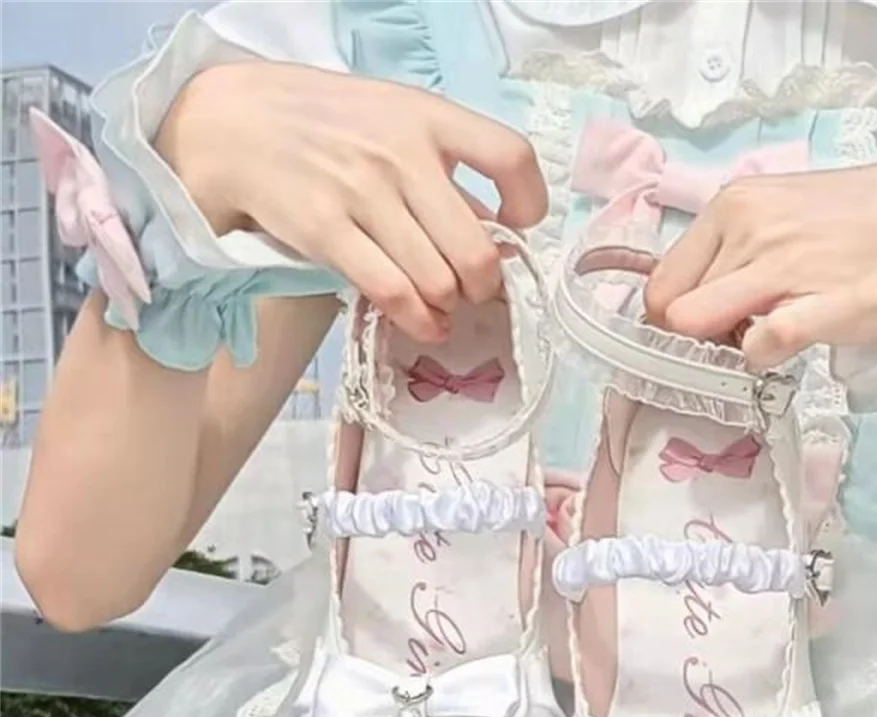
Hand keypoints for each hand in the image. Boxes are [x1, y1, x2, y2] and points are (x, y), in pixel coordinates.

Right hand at [156, 62, 547, 342]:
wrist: (230, 123)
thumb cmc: (324, 127)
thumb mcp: (391, 121)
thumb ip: (443, 169)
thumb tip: (495, 234)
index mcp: (428, 116)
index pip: (511, 157)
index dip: (529, 204)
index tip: (518, 226)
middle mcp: (401, 152)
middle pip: (478, 250)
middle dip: (484, 285)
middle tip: (473, 290)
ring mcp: (363, 192)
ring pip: (439, 282)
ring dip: (449, 308)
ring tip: (444, 310)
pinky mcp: (326, 230)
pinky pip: (393, 294)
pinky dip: (418, 321)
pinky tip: (422, 324)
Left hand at [644, 164, 876, 369]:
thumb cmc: (869, 220)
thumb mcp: (785, 211)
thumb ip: (735, 246)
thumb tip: (693, 297)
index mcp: (734, 204)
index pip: (660, 283)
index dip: (675, 315)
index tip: (707, 323)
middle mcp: (748, 229)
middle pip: (674, 313)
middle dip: (702, 333)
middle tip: (746, 329)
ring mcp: (780, 268)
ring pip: (700, 329)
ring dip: (729, 345)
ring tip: (773, 331)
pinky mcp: (816, 309)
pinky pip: (757, 348)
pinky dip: (763, 359)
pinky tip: (792, 344)